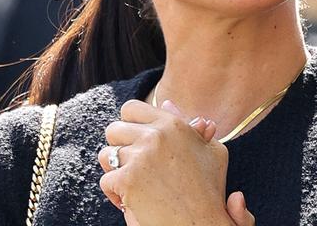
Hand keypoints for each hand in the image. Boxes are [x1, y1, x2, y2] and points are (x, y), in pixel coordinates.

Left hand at [97, 99, 253, 224]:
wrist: (202, 224)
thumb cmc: (210, 190)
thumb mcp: (210, 151)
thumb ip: (189, 125)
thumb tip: (167, 103)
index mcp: (173, 124)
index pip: (132, 109)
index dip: (129, 124)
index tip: (136, 141)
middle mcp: (155, 135)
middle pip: (113, 129)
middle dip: (119, 147)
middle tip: (133, 166)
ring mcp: (140, 157)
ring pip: (106, 155)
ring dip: (115, 170)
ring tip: (133, 184)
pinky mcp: (128, 180)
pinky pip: (107, 181)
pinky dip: (116, 195)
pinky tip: (133, 202)